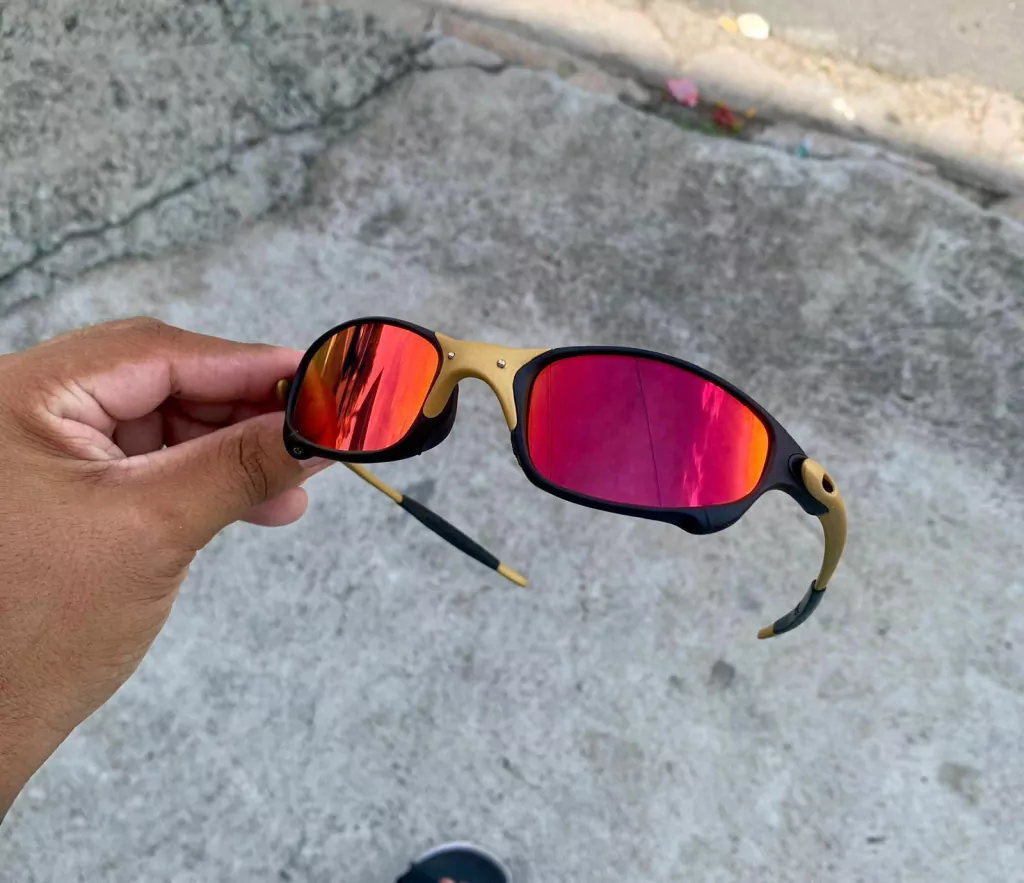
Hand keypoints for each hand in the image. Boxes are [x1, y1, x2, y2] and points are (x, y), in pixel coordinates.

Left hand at [0, 318, 330, 814]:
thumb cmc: (39, 632)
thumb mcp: (156, 529)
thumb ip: (241, 465)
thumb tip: (318, 429)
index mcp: (26, 397)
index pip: (155, 354)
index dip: (246, 366)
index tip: (318, 380)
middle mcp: (29, 410)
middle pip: (160, 381)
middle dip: (241, 412)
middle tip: (310, 436)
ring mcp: (45, 450)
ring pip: (161, 423)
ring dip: (229, 451)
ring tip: (288, 490)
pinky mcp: (67, 489)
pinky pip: (150, 463)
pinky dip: (204, 477)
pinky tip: (253, 502)